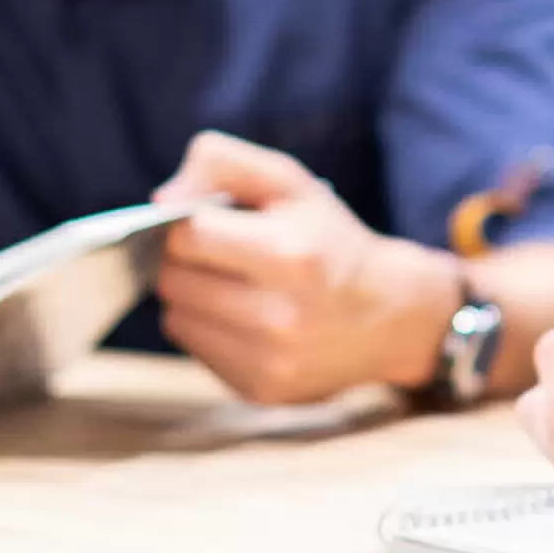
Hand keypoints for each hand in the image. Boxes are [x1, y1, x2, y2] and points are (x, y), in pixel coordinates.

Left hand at [152, 132, 458, 405]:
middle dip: (188, 260)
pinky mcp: (261, 390)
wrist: (391, 315)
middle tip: (223, 255)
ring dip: (193, 297)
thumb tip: (162, 200)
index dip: (188, 224)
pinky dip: (209, 330)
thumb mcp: (291, 181)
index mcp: (290, 255)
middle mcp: (280, 316)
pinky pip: (196, 351)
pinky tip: (245, 320)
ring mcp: (270, 361)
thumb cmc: (330, 240)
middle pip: (174, 279)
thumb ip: (221, 162)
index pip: (186, 235)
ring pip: (176, 317)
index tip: (210, 223)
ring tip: (235, 286)